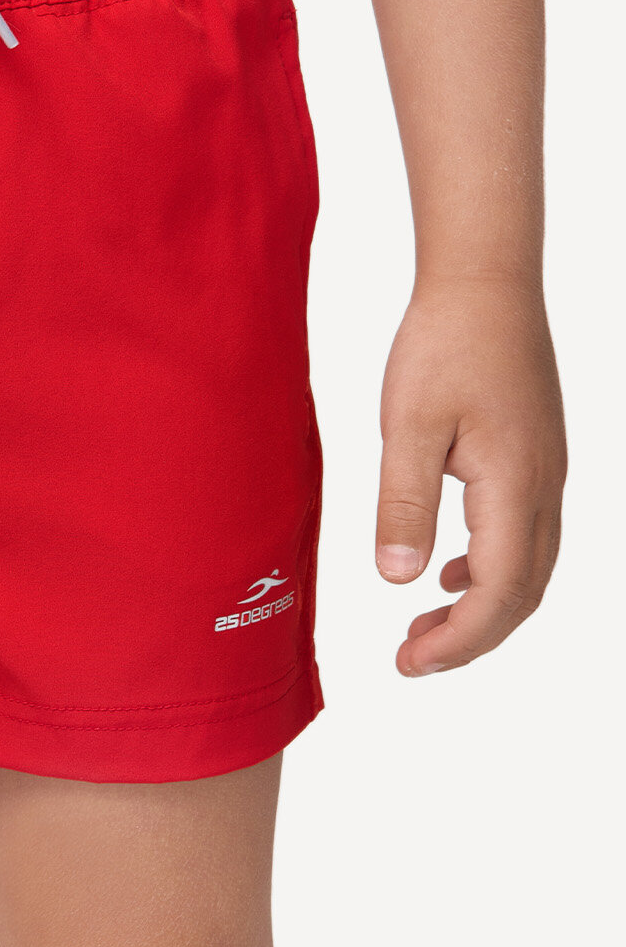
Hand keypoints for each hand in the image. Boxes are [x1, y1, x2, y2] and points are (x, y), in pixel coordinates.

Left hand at [375, 279, 564, 675]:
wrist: (486, 282)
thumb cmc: (445, 343)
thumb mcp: (407, 426)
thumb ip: (403, 504)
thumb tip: (399, 580)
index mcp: (515, 487)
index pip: (498, 593)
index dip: (459, 641)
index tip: (410, 664)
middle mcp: (544, 488)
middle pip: (523, 593)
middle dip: (471, 638)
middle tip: (412, 661)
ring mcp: (547, 472)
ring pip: (529, 567)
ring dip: (483, 606)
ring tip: (425, 628)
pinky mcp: (535, 457)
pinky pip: (526, 534)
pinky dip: (491, 568)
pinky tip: (447, 570)